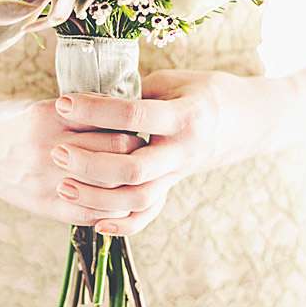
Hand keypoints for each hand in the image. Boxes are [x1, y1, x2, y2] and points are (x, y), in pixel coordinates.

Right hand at [0, 97, 148, 226]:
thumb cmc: (14, 122)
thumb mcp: (44, 106)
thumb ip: (83, 113)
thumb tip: (131, 116)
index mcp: (52, 116)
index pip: (114, 121)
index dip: (133, 123)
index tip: (139, 122)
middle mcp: (51, 149)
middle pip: (118, 152)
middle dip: (136, 150)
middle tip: (142, 147)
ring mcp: (48, 181)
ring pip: (109, 187)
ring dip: (126, 181)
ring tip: (130, 172)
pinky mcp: (44, 205)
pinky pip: (90, 213)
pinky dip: (111, 208)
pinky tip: (118, 198)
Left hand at [51, 70, 296, 235]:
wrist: (248, 121)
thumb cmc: (205, 91)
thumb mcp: (174, 81)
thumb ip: (136, 92)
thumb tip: (91, 99)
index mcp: (185, 116)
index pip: (135, 114)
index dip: (95, 109)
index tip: (62, 103)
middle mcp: (183, 150)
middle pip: (134, 168)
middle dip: (90, 163)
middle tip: (57, 152)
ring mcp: (179, 174)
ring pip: (138, 199)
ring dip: (97, 198)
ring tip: (63, 185)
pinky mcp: (174, 187)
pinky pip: (149, 215)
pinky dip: (122, 224)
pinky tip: (93, 222)